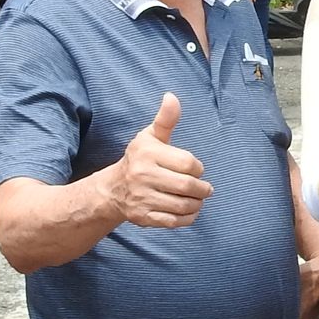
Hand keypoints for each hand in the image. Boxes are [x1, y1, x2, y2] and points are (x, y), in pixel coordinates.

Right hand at [107, 92, 211, 228]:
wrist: (113, 189)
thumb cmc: (140, 159)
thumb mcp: (150, 137)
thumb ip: (165, 119)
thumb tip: (171, 97)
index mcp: (148, 153)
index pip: (189, 164)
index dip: (198, 168)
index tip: (195, 169)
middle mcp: (142, 175)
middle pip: (188, 186)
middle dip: (203, 189)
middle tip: (205, 189)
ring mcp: (142, 198)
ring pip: (183, 206)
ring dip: (197, 205)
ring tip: (198, 200)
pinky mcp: (143, 217)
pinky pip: (173, 222)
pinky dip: (187, 219)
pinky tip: (189, 212)